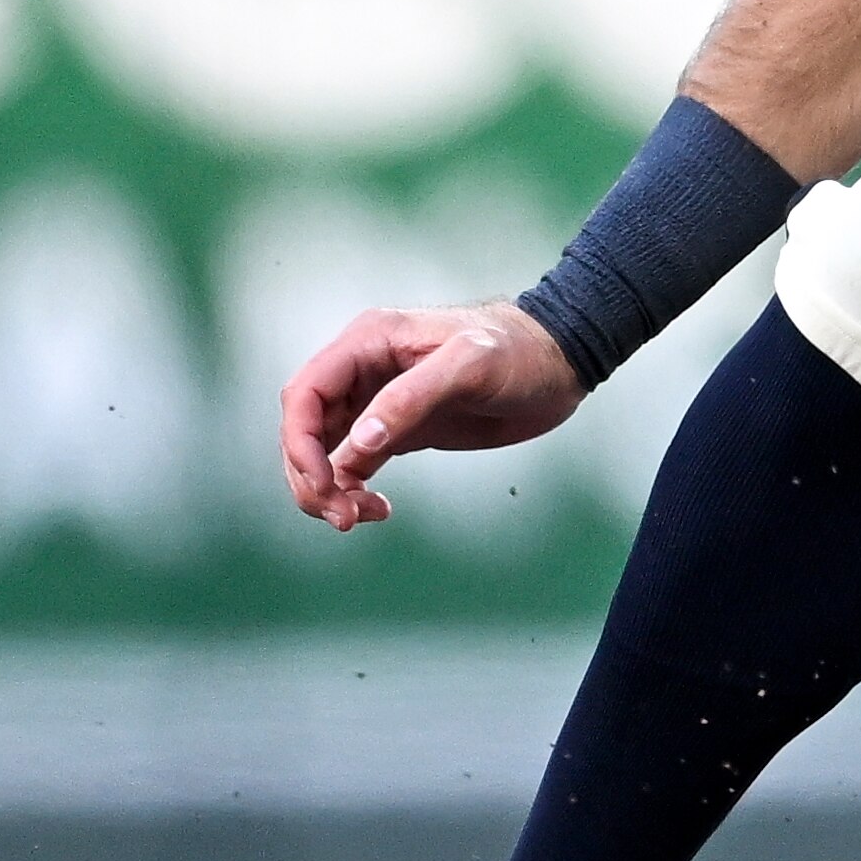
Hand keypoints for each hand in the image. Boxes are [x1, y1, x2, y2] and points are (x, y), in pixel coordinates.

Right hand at [278, 301, 582, 532]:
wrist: (560, 365)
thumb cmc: (519, 352)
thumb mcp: (470, 365)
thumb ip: (412, 398)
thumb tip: (358, 444)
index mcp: (368, 343)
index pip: (305, 394)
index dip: (300, 442)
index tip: (324, 483)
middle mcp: (363, 371)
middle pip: (305, 429)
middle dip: (310, 476)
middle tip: (344, 516)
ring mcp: (378, 402)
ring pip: (324, 452)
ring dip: (328, 490)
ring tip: (361, 517)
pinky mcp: (398, 430)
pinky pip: (354, 465)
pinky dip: (352, 492)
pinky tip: (379, 510)